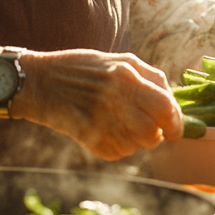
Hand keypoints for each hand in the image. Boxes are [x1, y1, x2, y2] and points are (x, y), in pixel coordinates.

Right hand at [11, 49, 182, 160]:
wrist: (37, 82)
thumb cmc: (79, 68)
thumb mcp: (116, 60)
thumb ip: (147, 77)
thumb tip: (171, 99)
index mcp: (127, 74)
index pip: (167, 106)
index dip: (176, 122)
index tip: (175, 129)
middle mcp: (117, 97)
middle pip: (154, 133)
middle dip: (157, 136)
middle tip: (151, 133)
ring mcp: (101, 119)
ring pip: (136, 146)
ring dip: (135, 142)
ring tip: (122, 129)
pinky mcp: (87, 137)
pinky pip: (116, 154)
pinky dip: (116, 148)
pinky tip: (104, 133)